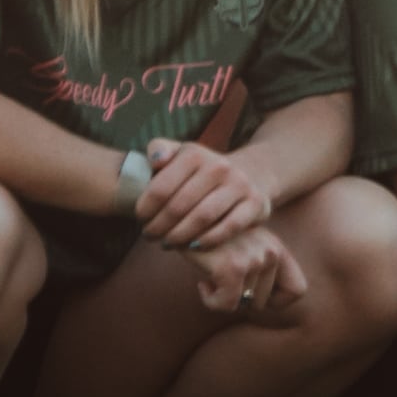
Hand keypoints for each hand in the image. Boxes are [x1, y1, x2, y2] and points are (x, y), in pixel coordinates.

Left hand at [136, 138, 272, 251]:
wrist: (250, 173)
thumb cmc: (202, 171)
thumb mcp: (181, 154)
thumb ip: (159, 150)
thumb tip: (156, 160)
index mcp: (195, 154)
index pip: (160, 188)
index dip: (145, 208)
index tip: (140, 219)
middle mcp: (219, 166)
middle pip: (179, 206)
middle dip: (159, 226)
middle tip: (150, 236)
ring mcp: (240, 185)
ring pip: (202, 218)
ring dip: (179, 236)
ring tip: (167, 243)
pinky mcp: (256, 204)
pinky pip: (228, 228)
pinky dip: (207, 241)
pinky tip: (193, 247)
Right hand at [187, 224, 307, 323]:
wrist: (182, 221)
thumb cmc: (210, 243)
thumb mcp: (242, 252)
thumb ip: (259, 273)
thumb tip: (262, 304)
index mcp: (276, 248)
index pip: (297, 290)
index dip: (273, 301)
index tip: (248, 289)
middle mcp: (270, 251)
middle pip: (262, 303)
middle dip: (239, 298)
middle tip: (221, 279)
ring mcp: (253, 258)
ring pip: (242, 305)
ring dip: (221, 297)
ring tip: (211, 276)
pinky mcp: (233, 267)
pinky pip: (226, 305)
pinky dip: (211, 302)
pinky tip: (202, 284)